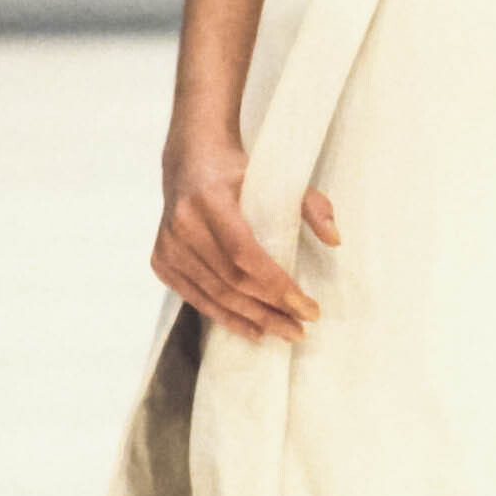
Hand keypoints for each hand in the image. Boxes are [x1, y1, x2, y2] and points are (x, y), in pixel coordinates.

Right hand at [154, 139, 336, 340]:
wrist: (191, 161)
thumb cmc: (239, 173)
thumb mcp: (278, 178)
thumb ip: (312, 205)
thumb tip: (335, 240)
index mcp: (209, 200)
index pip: (244, 254)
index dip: (276, 286)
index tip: (307, 308)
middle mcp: (183, 225)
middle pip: (230, 281)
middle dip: (269, 310)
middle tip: (300, 329)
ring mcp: (168, 246)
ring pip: (212, 295)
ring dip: (249, 319)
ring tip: (280, 333)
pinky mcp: (160, 261)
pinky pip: (195, 297)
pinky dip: (223, 316)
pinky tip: (250, 328)